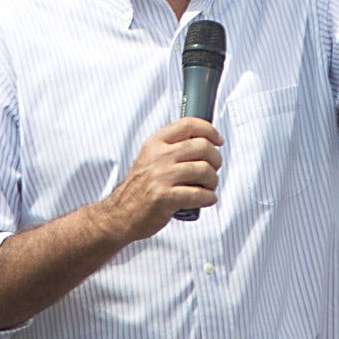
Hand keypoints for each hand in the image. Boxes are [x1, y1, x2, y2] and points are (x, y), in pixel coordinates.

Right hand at [102, 118, 222, 242]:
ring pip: (204, 170)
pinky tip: (207, 199)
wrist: (120, 214)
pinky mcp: (165, 197)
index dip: (209, 130)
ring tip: (209, 187)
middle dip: (216, 159)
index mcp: (155, 143)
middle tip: (214, 169)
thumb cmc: (141, 188)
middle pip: (202, 146)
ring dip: (213, 181)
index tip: (218, 140)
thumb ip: (172, 148)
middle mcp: (158, 156)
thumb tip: (205, 141)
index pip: (188, 124)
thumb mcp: (150, 158)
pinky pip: (199, 194)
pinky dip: (209, 198)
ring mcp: (161, 176)